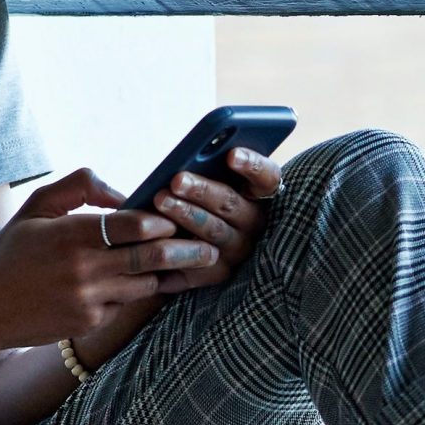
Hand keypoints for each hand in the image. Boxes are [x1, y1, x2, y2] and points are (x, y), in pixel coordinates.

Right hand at [0, 166, 220, 351]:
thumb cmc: (11, 252)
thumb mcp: (36, 206)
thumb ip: (80, 187)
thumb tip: (124, 192)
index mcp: (71, 234)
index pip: (132, 225)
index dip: (160, 220)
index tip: (177, 215)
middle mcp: (84, 269)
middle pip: (150, 258)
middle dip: (185, 251)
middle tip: (210, 246)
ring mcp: (88, 300)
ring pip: (144, 284)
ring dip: (163, 274)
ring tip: (191, 263)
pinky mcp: (89, 323)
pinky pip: (125, 304)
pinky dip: (133, 292)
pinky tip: (145, 283)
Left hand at [143, 145, 282, 295]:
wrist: (183, 242)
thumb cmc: (198, 198)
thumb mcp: (208, 180)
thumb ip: (208, 165)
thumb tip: (193, 152)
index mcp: (260, 195)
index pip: (267, 178)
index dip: (252, 166)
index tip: (231, 155)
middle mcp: (254, 224)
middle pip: (231, 203)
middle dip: (203, 190)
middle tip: (177, 180)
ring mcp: (238, 251)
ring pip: (214, 231)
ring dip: (187, 214)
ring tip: (160, 199)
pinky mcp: (217, 273)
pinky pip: (198, 263)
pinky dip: (177, 249)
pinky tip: (157, 239)